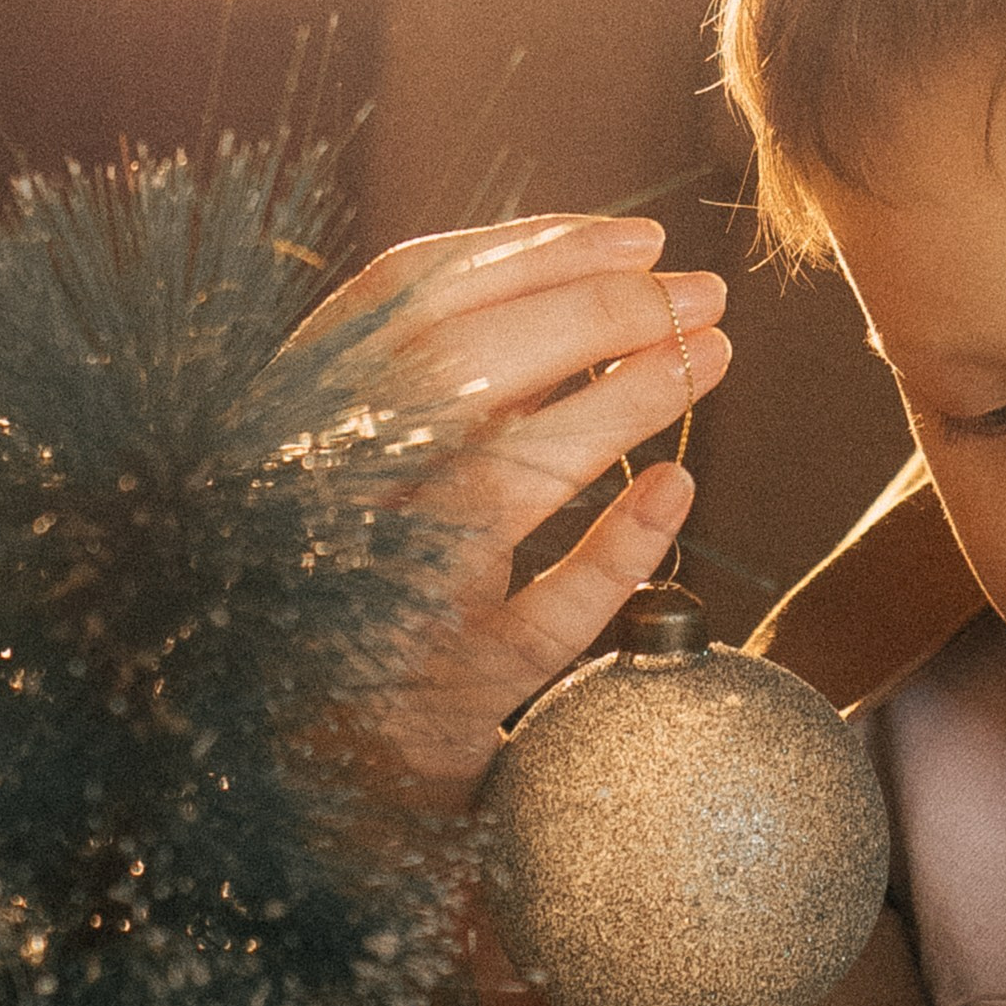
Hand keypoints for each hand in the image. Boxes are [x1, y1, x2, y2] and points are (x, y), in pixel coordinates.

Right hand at [291, 215, 731, 803]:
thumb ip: (449, 386)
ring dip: (620, 402)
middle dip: (597, 311)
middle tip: (703, 294)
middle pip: (457, 367)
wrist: (312, 765)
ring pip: (500, 477)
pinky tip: (677, 488)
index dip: (529, 253)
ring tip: (711, 358)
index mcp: (294, 424)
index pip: (404, 298)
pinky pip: (541, 616)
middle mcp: (320, 499)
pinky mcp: (442, 695)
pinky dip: (614, 546)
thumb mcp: (379, 465)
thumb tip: (591, 285)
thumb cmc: (358, 587)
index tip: (638, 239)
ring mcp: (377, 600)